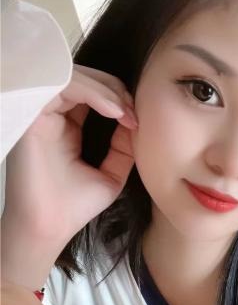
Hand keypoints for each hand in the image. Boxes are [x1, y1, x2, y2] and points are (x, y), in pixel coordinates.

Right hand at [2, 64, 137, 245]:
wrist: (50, 227)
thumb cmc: (75, 206)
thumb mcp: (112, 174)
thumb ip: (124, 148)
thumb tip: (137, 120)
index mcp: (67, 125)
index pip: (92, 94)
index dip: (118, 99)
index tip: (138, 120)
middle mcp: (51, 115)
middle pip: (84, 78)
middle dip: (115, 89)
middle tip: (134, 111)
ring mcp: (40, 112)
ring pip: (75, 77)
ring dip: (107, 90)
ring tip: (125, 111)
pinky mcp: (33, 114)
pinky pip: (64, 85)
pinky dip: (92, 93)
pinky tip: (113, 111)